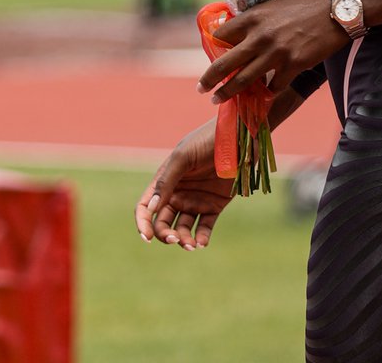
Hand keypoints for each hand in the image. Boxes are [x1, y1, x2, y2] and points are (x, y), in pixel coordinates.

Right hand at [135, 121, 234, 249]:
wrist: (238, 135)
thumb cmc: (207, 140)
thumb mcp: (183, 156)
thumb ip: (166, 181)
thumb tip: (151, 209)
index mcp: (166, 181)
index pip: (147, 206)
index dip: (143, 223)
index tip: (146, 237)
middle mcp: (178, 193)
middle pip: (163, 222)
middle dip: (164, 234)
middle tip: (174, 238)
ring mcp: (196, 200)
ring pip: (183, 229)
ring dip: (183, 240)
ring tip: (190, 245)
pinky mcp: (215, 205)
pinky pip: (204, 227)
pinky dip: (201, 238)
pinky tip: (201, 243)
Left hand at [198, 0, 347, 104]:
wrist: (340, 6)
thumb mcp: (277, 1)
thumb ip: (260, 16)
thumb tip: (247, 26)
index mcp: (254, 17)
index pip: (222, 34)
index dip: (215, 45)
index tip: (213, 53)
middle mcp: (260, 37)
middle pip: (225, 63)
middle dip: (210, 79)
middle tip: (202, 89)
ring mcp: (276, 54)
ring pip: (244, 81)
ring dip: (229, 93)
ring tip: (220, 99)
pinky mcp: (293, 66)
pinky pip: (274, 85)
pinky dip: (269, 90)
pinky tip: (266, 93)